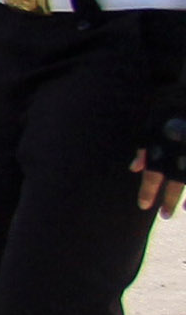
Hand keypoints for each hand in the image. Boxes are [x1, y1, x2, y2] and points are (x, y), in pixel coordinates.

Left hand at [137, 86, 185, 218]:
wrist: (185, 98)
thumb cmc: (168, 113)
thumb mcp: (151, 127)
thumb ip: (143, 149)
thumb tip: (133, 169)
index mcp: (161, 145)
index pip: (153, 173)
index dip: (148, 190)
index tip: (143, 206)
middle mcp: (178, 152)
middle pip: (175, 181)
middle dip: (168, 199)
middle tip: (164, 216)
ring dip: (184, 197)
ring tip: (181, 211)